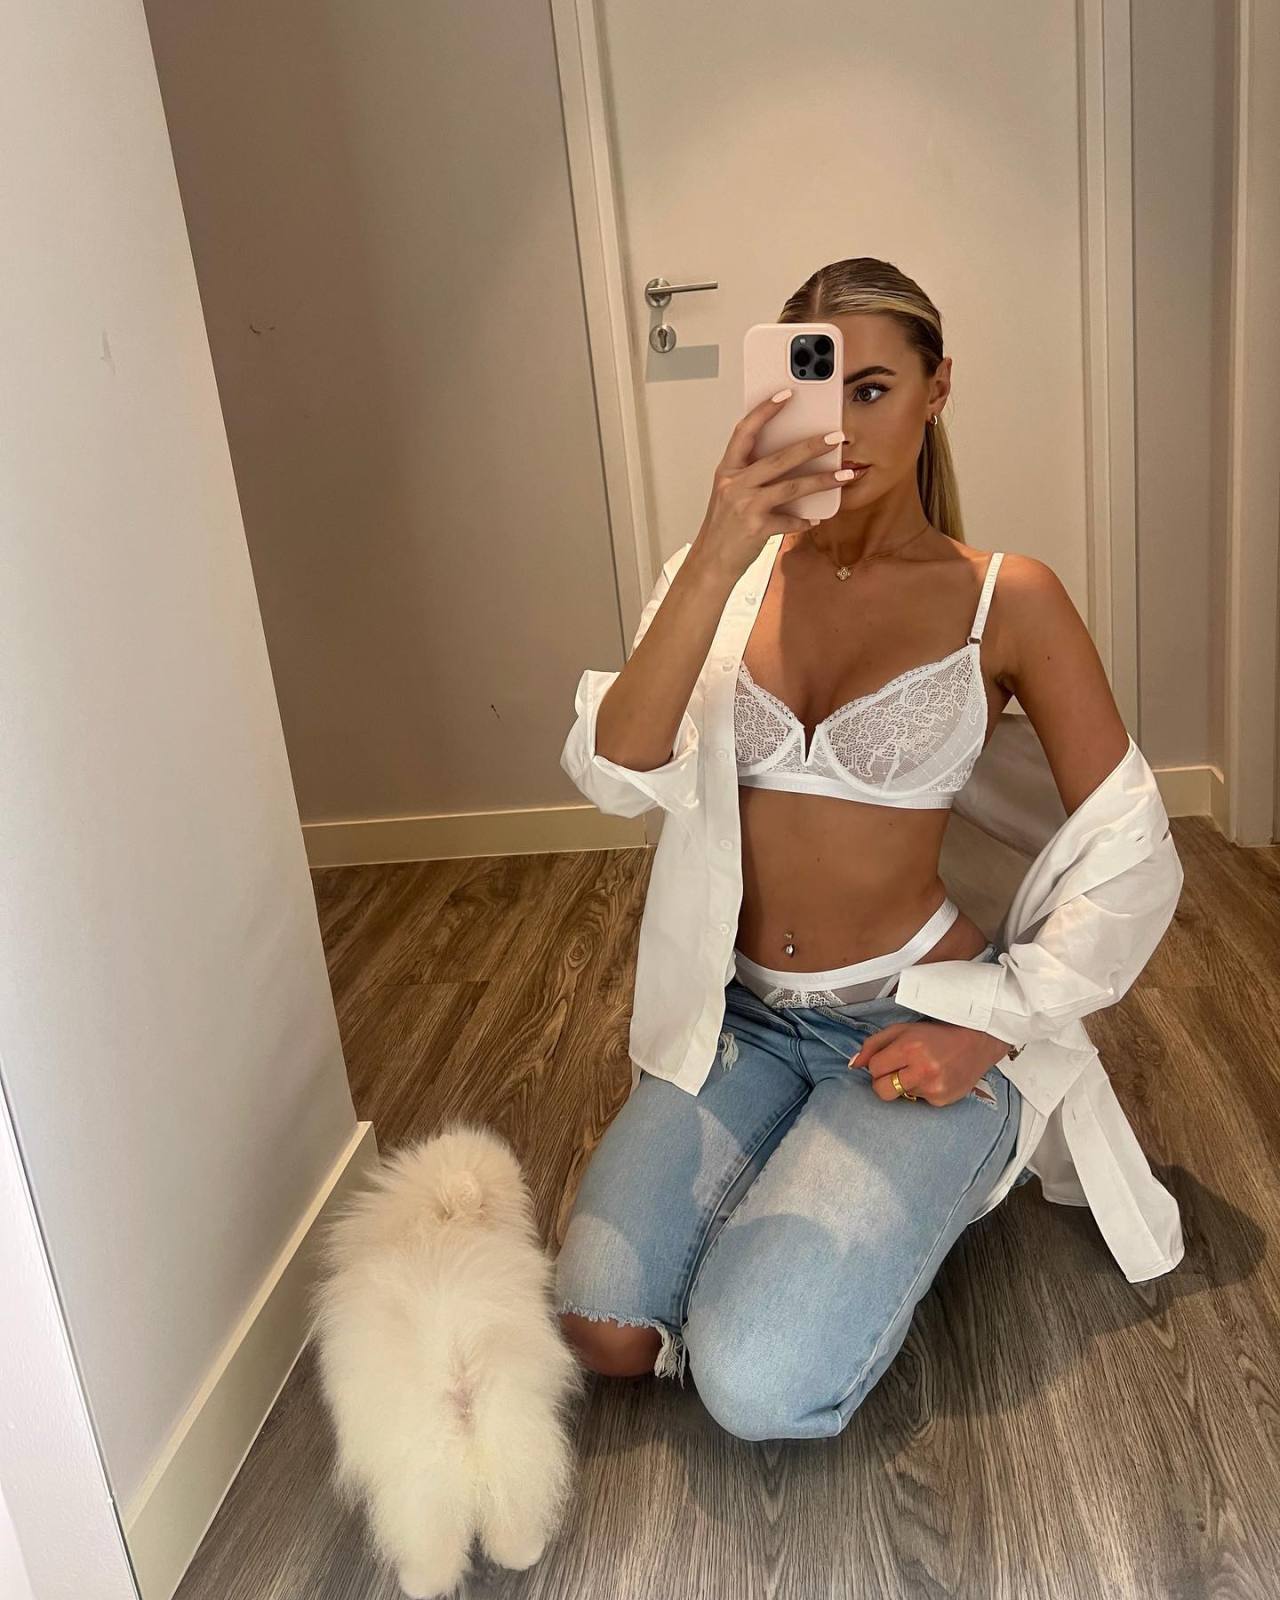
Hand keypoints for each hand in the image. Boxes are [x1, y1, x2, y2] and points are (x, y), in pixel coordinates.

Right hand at [689, 392, 849, 583]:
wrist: (711, 562)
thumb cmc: (722, 528)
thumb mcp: (730, 494)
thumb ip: (751, 474)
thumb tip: (789, 458)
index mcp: (727, 471)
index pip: (745, 431)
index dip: (765, 410)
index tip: (786, 394)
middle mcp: (734, 485)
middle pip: (779, 458)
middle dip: (812, 445)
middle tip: (835, 437)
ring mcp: (745, 506)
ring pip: (792, 486)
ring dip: (823, 480)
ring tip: (845, 474)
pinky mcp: (757, 528)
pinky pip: (791, 520)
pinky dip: (804, 519)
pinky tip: (815, 518)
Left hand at [849, 1020, 1011, 1106]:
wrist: (976, 1042)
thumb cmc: (937, 1034)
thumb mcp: (903, 1029)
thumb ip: (874, 1044)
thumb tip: (853, 1064)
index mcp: (909, 1048)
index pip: (874, 1068)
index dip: (878, 1063)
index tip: (889, 1058)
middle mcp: (922, 1070)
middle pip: (881, 1090)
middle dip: (883, 1081)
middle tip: (896, 1071)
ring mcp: (933, 1088)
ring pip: (899, 1096)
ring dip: (904, 1085)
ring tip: (920, 1070)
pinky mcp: (942, 1101)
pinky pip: (917, 1101)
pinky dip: (921, 1091)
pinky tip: (934, 1077)